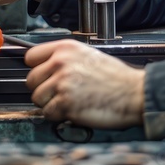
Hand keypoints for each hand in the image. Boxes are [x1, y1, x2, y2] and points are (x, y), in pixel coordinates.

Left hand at [25, 40, 143, 128]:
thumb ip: (66, 58)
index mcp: (66, 48)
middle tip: (58, 94)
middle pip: (31, 80)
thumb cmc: (117, 77)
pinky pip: (47, 113)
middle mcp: (61, 62)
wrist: (134, 93)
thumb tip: (47, 67)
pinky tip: (72, 110)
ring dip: (49, 104)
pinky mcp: (65, 102)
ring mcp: (62, 82)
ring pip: (36, 98)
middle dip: (43, 89)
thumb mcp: (89, 55)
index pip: (31, 56)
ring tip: (67, 102)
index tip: (42, 76)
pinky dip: (57, 116)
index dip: (36, 68)